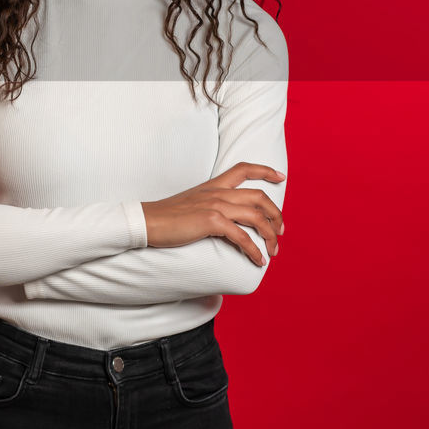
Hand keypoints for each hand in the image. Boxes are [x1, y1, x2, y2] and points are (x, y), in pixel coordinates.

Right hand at [142, 163, 285, 265]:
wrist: (147, 221)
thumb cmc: (166, 217)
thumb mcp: (192, 203)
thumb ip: (210, 205)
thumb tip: (224, 221)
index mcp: (213, 185)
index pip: (243, 169)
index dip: (265, 171)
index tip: (281, 177)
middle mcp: (217, 192)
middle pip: (259, 197)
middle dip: (276, 215)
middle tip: (280, 232)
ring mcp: (215, 205)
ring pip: (256, 216)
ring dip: (270, 235)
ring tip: (273, 251)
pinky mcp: (211, 221)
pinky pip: (242, 236)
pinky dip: (254, 250)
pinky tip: (258, 260)